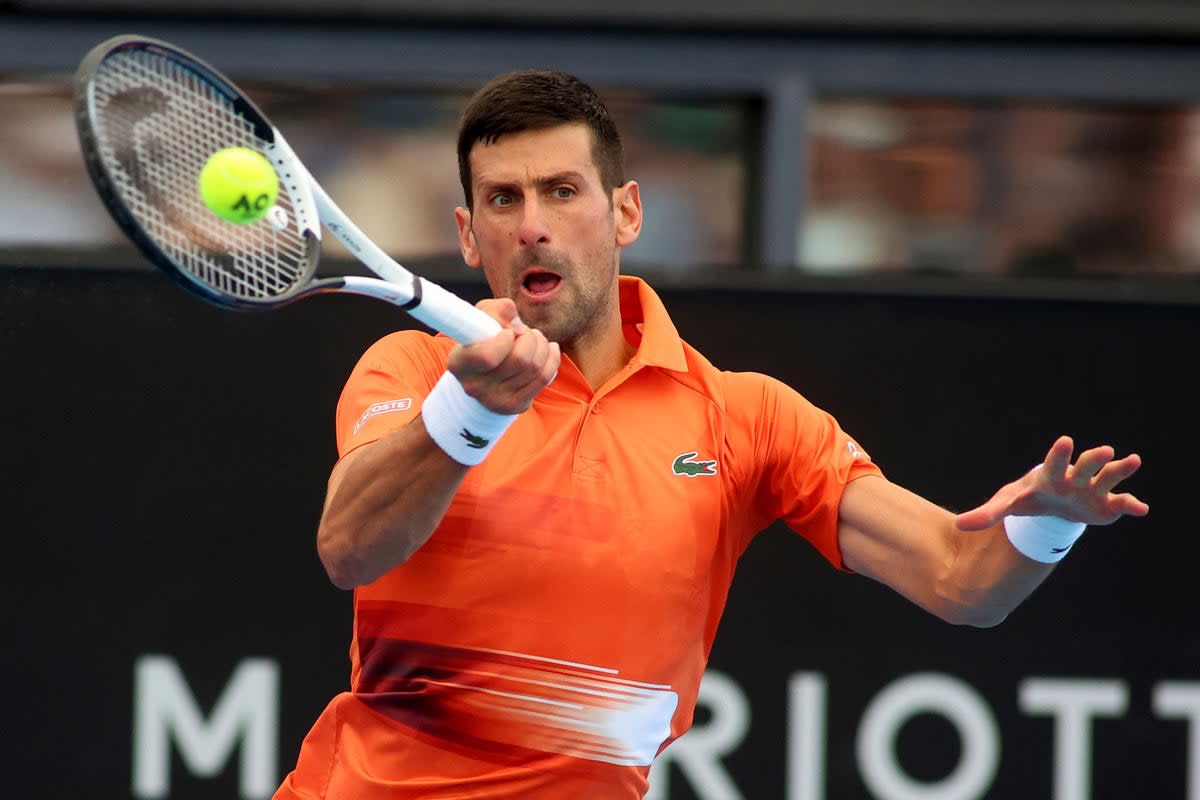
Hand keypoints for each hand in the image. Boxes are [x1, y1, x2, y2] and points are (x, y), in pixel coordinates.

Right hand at [447, 297, 559, 414]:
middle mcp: (474, 387)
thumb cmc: (482, 341)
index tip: (507, 332)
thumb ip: (496, 310)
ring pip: (535, 367)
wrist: (482, 379)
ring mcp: (496, 401)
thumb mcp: (482, 319)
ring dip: (541, 345)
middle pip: (520, 359)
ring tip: (533, 340)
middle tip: (525, 333)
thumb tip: (515, 319)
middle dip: (530, 337)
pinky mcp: (516, 406)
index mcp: (459, 364)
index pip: (488, 356)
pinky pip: (545, 377)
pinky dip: (552, 358)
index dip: (505, 339)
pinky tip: (548, 349)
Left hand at [955, 435, 1148, 530]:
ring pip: (1108, 476)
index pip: (1054, 461)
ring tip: (1133, 460)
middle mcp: (1074, 477)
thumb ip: (986, 514)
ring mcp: (1092, 489)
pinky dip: (1131, 505)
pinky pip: (1122, 503)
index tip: (1064, 440)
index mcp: (1050, 475)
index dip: (1059, 453)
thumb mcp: (1007, 505)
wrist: (1050, 506)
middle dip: (1093, 458)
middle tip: (1104, 450)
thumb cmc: (1027, 499)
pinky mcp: (1106, 505)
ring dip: (1120, 469)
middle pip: (1085, 464)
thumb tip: (959, 526)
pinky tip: (1142, 510)